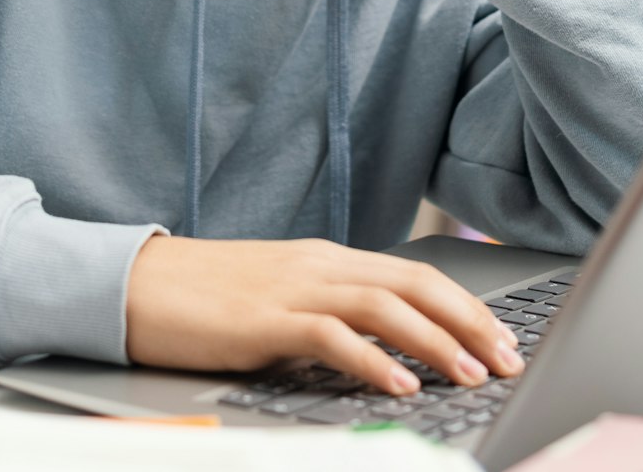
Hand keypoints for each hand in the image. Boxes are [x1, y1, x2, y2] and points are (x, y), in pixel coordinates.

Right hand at [124, 235, 523, 394]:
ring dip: (437, 341)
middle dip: (471, 322)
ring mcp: (292, 288)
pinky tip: (401, 384)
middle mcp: (319, 265)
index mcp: (326, 259)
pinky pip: (331, 335)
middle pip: (415, 283)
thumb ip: (327, 312)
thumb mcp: (278, 298)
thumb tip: (381, 347)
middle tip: (509, 359)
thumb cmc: (202, 298)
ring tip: (470, 374)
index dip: (466, 306)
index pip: (415, 274)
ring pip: (385, 304)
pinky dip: (373, 359)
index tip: (502, 338)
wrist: (134, 283)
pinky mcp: (263, 319)